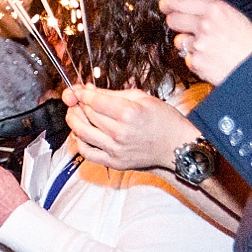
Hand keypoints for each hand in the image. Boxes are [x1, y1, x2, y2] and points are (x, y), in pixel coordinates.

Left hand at [62, 84, 198, 171]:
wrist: (177, 147)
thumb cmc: (164, 121)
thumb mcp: (143, 98)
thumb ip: (113, 94)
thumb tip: (89, 89)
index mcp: (129, 113)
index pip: (95, 102)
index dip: (83, 95)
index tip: (80, 92)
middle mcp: (121, 133)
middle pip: (88, 116)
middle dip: (78, 105)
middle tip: (76, 101)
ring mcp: (116, 149)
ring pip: (82, 133)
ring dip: (74, 121)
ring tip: (74, 114)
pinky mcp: (114, 162)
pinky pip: (87, 153)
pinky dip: (79, 142)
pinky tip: (80, 133)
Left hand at [158, 0, 251, 85]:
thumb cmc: (250, 43)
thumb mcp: (234, 17)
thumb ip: (212, 12)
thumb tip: (191, 9)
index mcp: (215, 9)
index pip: (179, 1)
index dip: (168, 3)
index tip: (164, 5)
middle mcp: (204, 24)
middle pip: (173, 20)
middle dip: (177, 23)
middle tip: (187, 28)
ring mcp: (198, 43)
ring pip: (179, 41)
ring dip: (188, 44)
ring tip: (208, 47)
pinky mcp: (195, 61)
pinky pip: (187, 58)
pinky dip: (195, 60)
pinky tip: (210, 59)